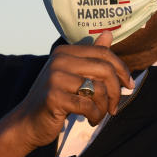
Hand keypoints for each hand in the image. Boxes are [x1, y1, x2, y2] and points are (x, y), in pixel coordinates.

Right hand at [8, 31, 132, 145]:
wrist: (27, 122)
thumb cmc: (54, 99)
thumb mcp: (72, 75)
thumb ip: (91, 56)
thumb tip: (109, 33)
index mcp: (64, 52)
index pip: (104, 53)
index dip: (122, 70)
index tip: (129, 85)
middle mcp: (58, 61)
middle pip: (104, 70)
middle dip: (116, 91)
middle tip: (115, 107)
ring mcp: (54, 78)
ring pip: (98, 89)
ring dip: (103, 107)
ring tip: (98, 116)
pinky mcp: (53, 97)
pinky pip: (87, 105)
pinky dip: (94, 116)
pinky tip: (90, 120)